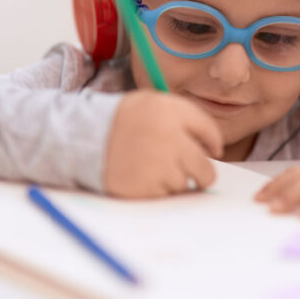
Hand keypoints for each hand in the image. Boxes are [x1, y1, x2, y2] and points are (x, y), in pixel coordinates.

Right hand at [103, 90, 222, 197]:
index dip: (214, 143)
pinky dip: (159, 189)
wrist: (85, 137)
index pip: (210, 131)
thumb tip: (214, 149)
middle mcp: (169, 138)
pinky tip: (143, 175)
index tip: (213, 150)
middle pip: (205, 168)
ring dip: (176, 179)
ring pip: (185, 183)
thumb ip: (186, 118)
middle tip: (199, 174)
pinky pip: (166, 195)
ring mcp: (158, 166)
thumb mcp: (153, 103)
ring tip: (153, 166)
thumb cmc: (124, 120)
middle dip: (205, 174)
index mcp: (171, 112)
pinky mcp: (146, 189)